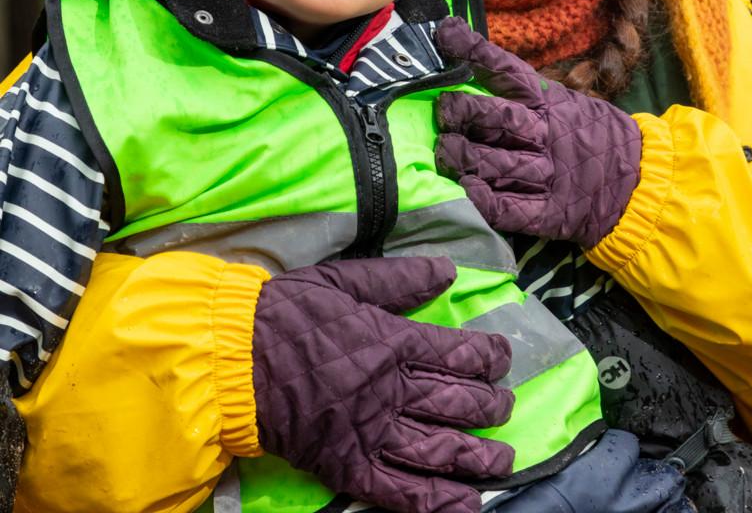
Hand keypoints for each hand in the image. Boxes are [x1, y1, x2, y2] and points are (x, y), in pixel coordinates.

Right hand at [252, 255, 514, 512]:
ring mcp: (371, 431)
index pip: (458, 352)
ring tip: (502, 459)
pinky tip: (465, 503)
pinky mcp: (348, 467)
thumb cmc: (289, 312)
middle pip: (457, 402)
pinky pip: (400, 491)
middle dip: (491, 406)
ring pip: (438, 449)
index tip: (502, 357)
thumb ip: (399, 279)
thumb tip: (448, 271)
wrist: (235, 357)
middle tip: (506, 406)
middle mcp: (391, 389)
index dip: (488, 356)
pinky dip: (436, 501)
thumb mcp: (345, 280)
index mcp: (393, 340)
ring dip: (477, 456)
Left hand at [435, 17, 641, 248]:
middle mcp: (546, 135)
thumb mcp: (567, 103)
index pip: (509, 71)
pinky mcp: (550, 213)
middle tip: (443, 110)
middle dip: (463, 111)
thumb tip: (477, 68)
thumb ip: (529, 93)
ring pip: (497, 163)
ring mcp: (548, 175)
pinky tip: (466, 190)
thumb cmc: (594, 136)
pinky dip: (484, 200)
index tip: (447, 34)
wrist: (642, 182)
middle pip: (497, 118)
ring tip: (444, 150)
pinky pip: (510, 208)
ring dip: (464, 156)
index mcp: (551, 102)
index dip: (476, 51)